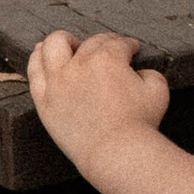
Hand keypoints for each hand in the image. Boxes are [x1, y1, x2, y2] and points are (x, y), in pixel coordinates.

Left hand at [26, 29, 169, 177]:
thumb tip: (138, 72)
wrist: (115, 153)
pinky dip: (37, 58)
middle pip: (90, 43)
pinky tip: (40, 53)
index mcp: (108, 58)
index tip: (131, 50)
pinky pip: (35, 72)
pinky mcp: (45, 100)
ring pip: (54, 46)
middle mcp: (80, 65)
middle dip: (104, 43)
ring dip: (64, 41)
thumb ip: (150, 72)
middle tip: (110, 51)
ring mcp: (58, 82)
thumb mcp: (158, 90)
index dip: (127, 45)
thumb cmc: (139, 123)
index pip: (118, 43)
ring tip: (69, 44)